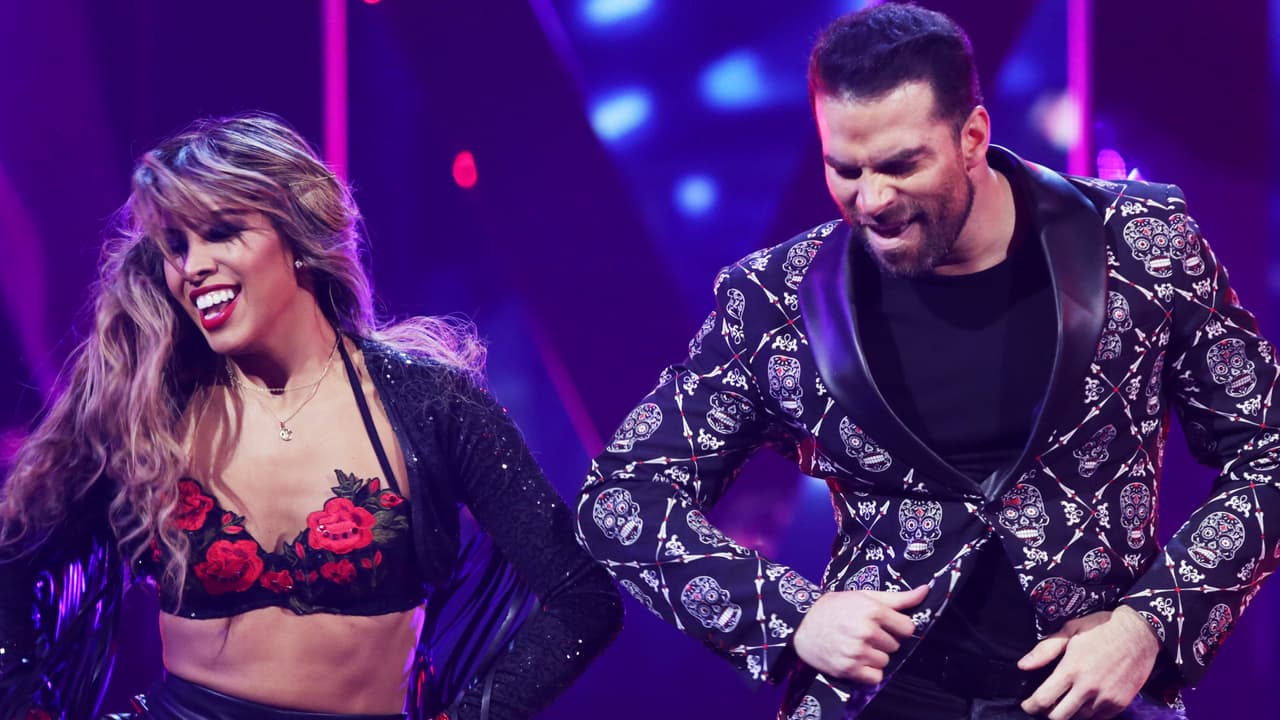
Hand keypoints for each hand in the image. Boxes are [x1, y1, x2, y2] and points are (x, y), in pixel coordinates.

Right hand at [792, 584, 926, 684]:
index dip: (897, 626)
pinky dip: (868, 672)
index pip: (907, 628)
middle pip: (896, 645)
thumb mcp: (864, 596)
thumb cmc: (834, 607)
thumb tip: (926, 591)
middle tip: (863, 633)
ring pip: (885, 662)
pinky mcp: (848, 669)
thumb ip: (897, 598)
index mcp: (872, 610)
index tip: (884, 624)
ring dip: (875, 657)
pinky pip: (875, 677)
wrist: (800, 624)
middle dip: (883, 641)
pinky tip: (855, 660)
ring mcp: (856, 652)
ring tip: (857, 646)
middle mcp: (865, 631)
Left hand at [1019, 605, 1159, 718]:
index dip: (1031, 706)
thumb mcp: (1069, 630)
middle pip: (1059, 717)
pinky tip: (1084, 702)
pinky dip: (1088, 714)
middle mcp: (1088, 688)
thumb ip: (1045, 650)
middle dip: (1048, 713)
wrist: (1139, 633)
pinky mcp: (1120, 703)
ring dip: (1069, 714)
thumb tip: (1023, 666)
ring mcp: (1106, 698)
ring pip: (1079, 719)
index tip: (1027, 705)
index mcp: (1071, 669)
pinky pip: (1099, 719)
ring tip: (1066, 702)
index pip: (1043, 699)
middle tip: (1046, 704)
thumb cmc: (1101, 628)